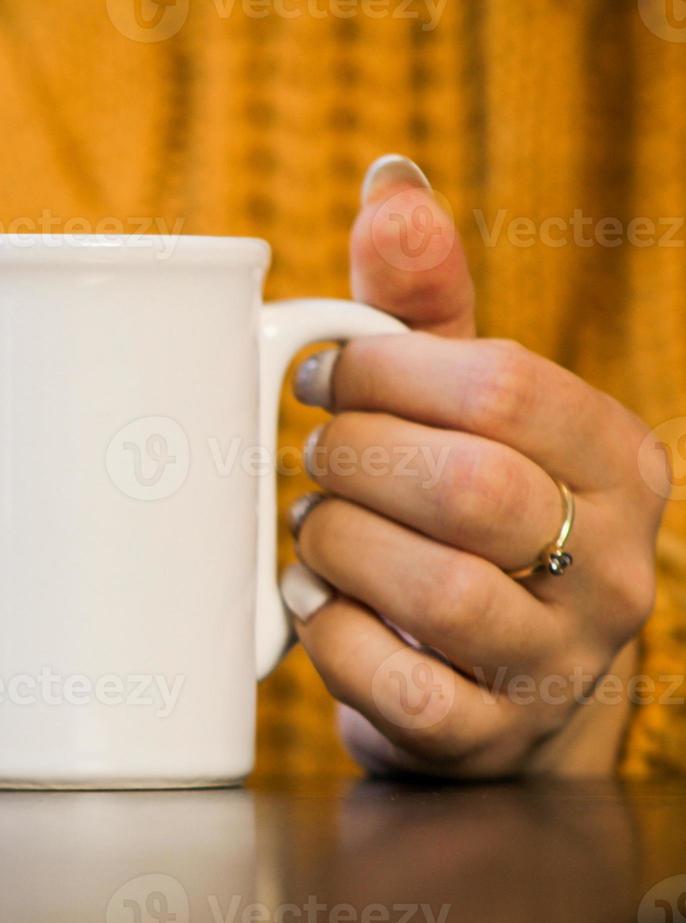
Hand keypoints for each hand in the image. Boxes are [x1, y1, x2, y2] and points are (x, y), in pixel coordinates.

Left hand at [278, 155, 665, 777]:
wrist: (494, 682)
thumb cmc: (467, 515)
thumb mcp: (460, 410)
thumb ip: (425, 306)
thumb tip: (390, 180)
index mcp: (619, 461)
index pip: (505, 389)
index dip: (384, 372)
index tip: (314, 375)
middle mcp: (614, 564)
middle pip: (469, 485)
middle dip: (354, 457)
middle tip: (310, 454)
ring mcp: (557, 663)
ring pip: (433, 589)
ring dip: (334, 543)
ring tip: (310, 526)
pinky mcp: (486, 737)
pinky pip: (398, 685)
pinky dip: (330, 635)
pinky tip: (314, 603)